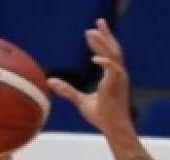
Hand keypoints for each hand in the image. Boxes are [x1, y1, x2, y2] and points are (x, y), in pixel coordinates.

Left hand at [48, 19, 132, 135]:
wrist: (113, 128)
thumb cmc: (101, 116)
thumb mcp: (80, 100)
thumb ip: (67, 90)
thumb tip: (50, 81)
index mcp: (111, 76)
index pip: (107, 54)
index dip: (100, 42)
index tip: (90, 32)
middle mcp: (117, 75)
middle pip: (114, 49)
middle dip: (106, 35)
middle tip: (98, 21)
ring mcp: (119, 80)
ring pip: (114, 55)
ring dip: (104, 43)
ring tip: (92, 32)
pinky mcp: (116, 87)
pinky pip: (114, 70)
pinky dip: (105, 62)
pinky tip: (94, 57)